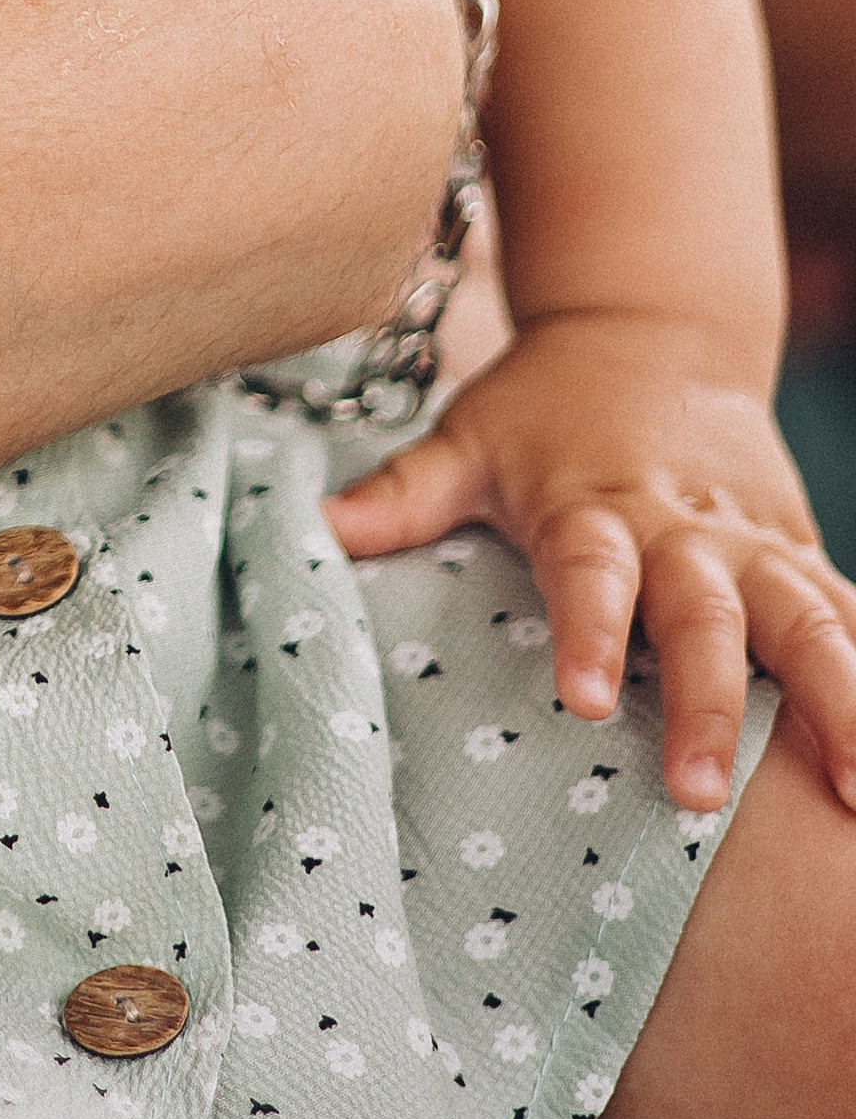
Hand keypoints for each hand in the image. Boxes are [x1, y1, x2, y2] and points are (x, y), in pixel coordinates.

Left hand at [326, 311, 855, 812]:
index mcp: (593, 503)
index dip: (586, 630)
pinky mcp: (800, 551)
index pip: (589, 570)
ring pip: (809, 620)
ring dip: (838, 701)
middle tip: (699, 794)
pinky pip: (853, 613)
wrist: (653, 325)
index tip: (576, 697)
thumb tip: (317, 531)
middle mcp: (682, 526)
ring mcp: (754, 541)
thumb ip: (402, 494)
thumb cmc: (542, 405)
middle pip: (706, 615)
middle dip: (709, 702)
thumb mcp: (466, 436)